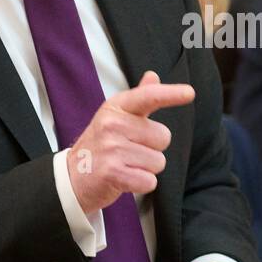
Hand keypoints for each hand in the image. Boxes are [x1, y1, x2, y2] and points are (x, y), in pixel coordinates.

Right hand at [66, 70, 193, 215]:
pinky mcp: (112, 172)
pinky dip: (141, 185)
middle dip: (152, 149)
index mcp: (116, 108)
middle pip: (163, 137)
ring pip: (158, 162)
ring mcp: (111, 148)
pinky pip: (149, 181)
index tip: (189, 93)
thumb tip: (153, 76)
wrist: (71, 177)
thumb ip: (139, 98)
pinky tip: (124, 180)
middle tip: (128, 152)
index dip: (170, 94)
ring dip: (146, 168)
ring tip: (125, 165)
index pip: (148, 97)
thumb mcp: (115, 117)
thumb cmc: (101, 145)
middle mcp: (112, 124)